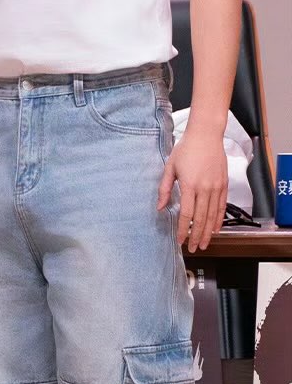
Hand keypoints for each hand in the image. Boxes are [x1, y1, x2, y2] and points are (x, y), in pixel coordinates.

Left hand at [158, 123, 226, 253]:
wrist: (206, 135)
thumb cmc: (186, 149)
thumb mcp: (170, 167)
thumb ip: (165, 189)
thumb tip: (160, 207)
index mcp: (189, 185)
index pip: (186, 214)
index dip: (183, 230)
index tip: (181, 241)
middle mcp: (204, 188)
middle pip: (201, 219)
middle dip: (197, 236)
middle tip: (194, 248)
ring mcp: (216, 187)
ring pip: (213, 215)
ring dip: (209, 232)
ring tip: (205, 243)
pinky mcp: (224, 184)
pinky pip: (222, 206)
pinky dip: (219, 219)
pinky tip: (216, 229)